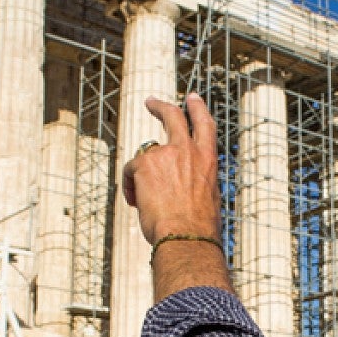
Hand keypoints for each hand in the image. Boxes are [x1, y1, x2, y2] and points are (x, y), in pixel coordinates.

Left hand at [121, 93, 220, 244]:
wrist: (187, 237)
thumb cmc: (198, 228)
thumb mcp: (206, 198)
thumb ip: (194, 181)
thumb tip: (181, 184)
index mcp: (207, 159)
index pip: (204, 125)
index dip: (197, 109)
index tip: (191, 98)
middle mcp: (188, 150)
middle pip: (172, 116)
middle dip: (160, 106)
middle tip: (151, 102)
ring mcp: (165, 154)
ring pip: (144, 156)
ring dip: (139, 174)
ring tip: (144, 201)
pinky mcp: (144, 163)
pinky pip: (130, 170)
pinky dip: (130, 186)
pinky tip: (137, 202)